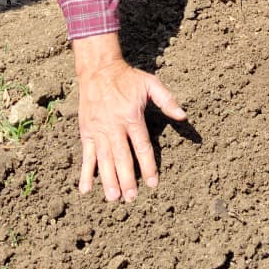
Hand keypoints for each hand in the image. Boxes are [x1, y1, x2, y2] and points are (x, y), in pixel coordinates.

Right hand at [73, 34, 184, 202]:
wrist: (98, 70)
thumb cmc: (128, 78)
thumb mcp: (151, 84)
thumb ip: (167, 101)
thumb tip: (183, 116)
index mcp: (132, 117)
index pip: (142, 147)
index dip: (149, 166)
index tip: (153, 183)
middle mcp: (114, 126)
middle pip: (122, 157)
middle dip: (127, 179)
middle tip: (131, 198)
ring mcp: (98, 131)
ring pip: (104, 160)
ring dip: (108, 180)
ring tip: (113, 198)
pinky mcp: (86, 132)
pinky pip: (86, 155)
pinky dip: (85, 173)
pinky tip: (85, 189)